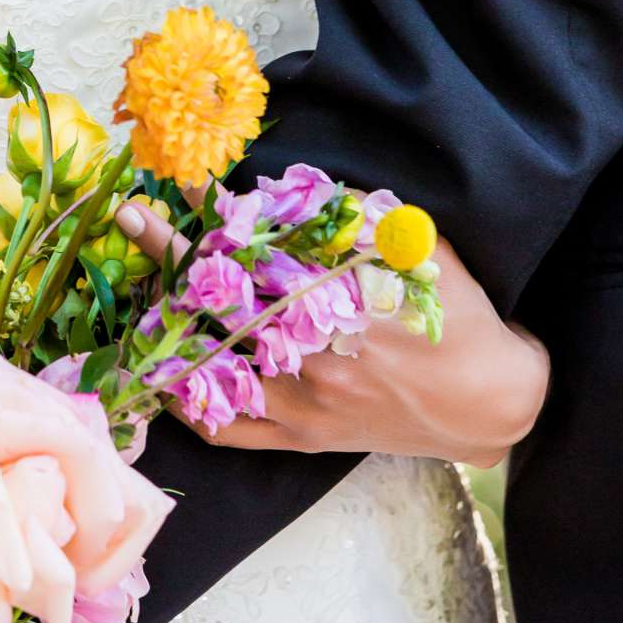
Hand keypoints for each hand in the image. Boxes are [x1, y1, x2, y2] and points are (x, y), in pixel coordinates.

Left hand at [114, 202, 549, 468]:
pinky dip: (186, 400)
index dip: (209, 219)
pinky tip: (162, 367)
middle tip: (133, 220)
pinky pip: (226, 430)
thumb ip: (355, 218)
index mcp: (342, 308)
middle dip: (170, 256)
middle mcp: (313, 360)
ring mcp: (302, 407)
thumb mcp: (417, 247)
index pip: (255, 255)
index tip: (176, 183)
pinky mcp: (302, 439)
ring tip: (142, 280)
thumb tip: (290, 191)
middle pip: (219, 304)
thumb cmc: (456, 314)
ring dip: (171, 319)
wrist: (488, 400)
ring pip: (210, 365)